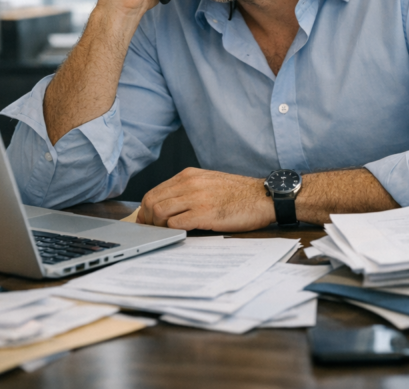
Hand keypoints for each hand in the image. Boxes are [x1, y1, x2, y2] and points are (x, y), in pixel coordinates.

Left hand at [137, 168, 275, 231]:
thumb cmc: (238, 193)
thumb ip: (188, 189)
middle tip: (153, 230)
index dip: (145, 210)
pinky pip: (176, 224)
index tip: (146, 221)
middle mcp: (189, 183)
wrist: (263, 197)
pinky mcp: (204, 213)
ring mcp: (196, 198)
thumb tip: (167, 205)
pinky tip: (181, 233)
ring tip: (166, 233)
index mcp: (189, 175)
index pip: (154, 192)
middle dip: (147, 220)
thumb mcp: (209, 182)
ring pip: (160, 212)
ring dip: (158, 226)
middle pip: (152, 202)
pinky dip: (173, 231)